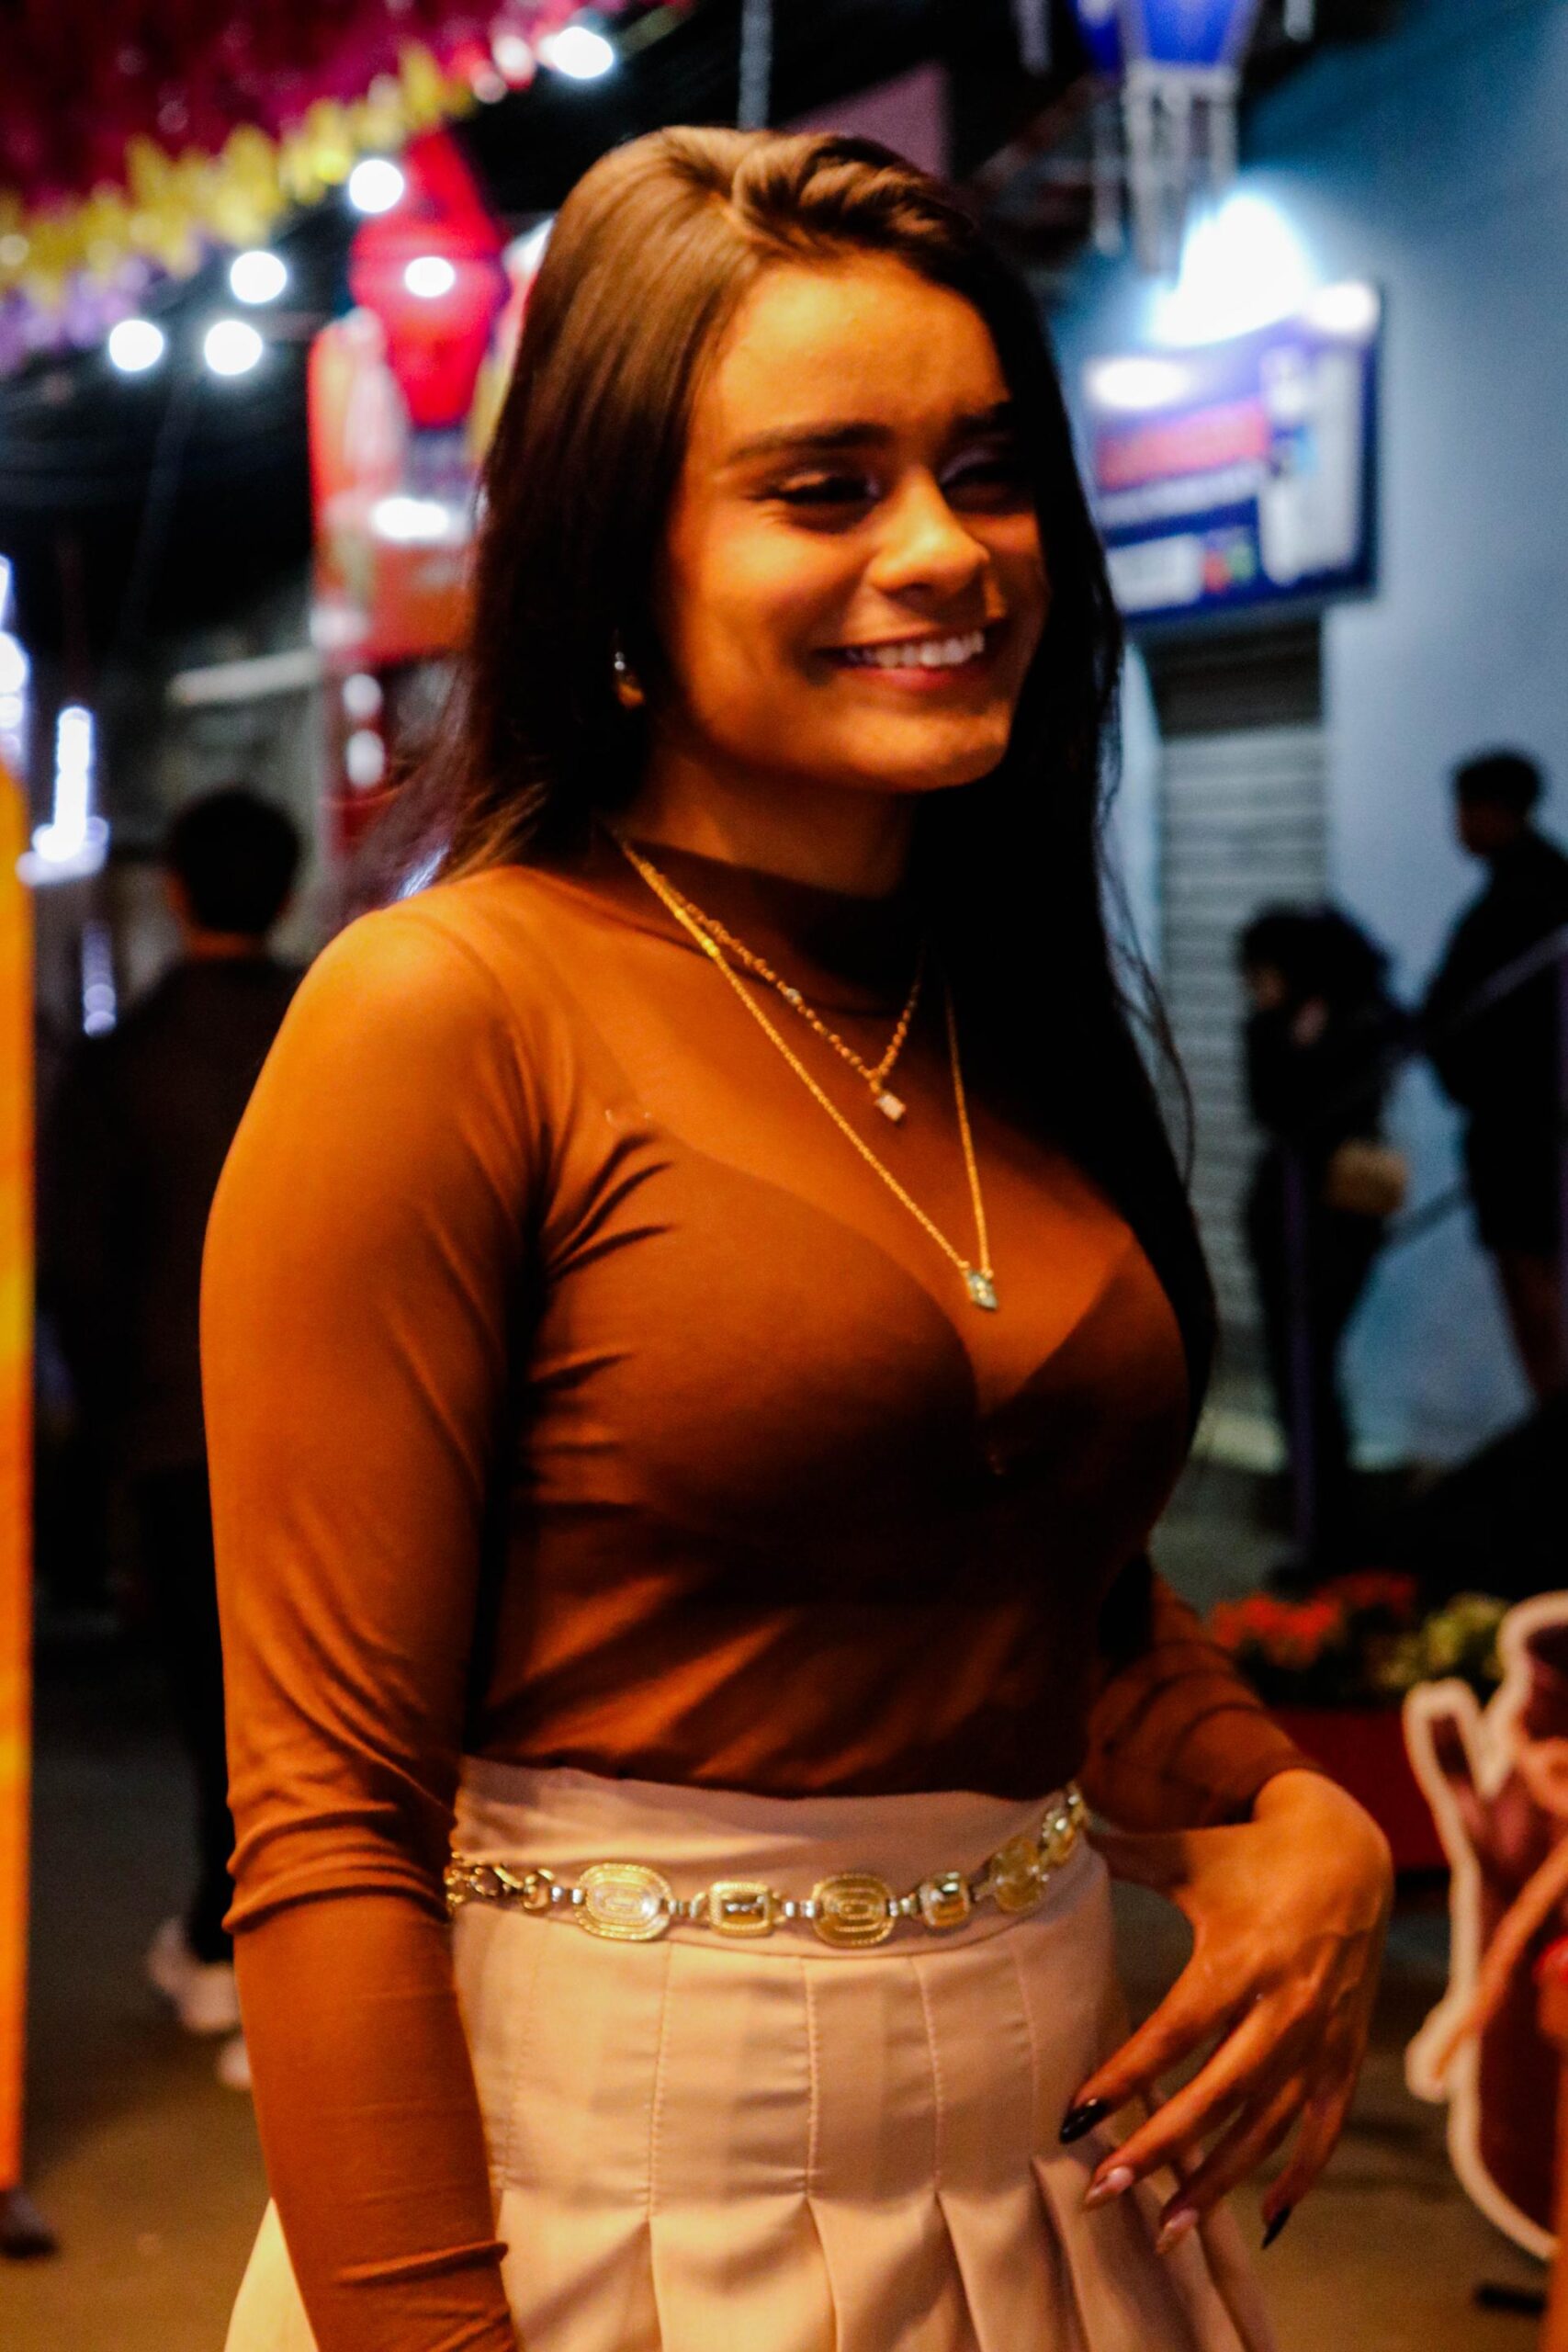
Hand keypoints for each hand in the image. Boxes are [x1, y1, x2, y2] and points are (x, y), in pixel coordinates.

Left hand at [1063, 1769, 1391, 2251]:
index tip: (1074, 2116)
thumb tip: (1057, 1835)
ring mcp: (1320, 2038)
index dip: (1125, 2077)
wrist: (1350, 1854)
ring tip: (1166, 2228)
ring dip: (1217, 2181)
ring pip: (1266, 2127)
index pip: (1174, 2033)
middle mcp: (1283, 2007)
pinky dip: (1301, 2178)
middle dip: (1158, 2148)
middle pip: (1216, 2095)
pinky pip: (1326, 2130)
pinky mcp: (1345, 2055)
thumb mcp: (1188, 1853)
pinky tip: (1270, 2223)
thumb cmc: (1249, 1854)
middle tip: (1102, 2191)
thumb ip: (1124, 1856)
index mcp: (1239, 1958)